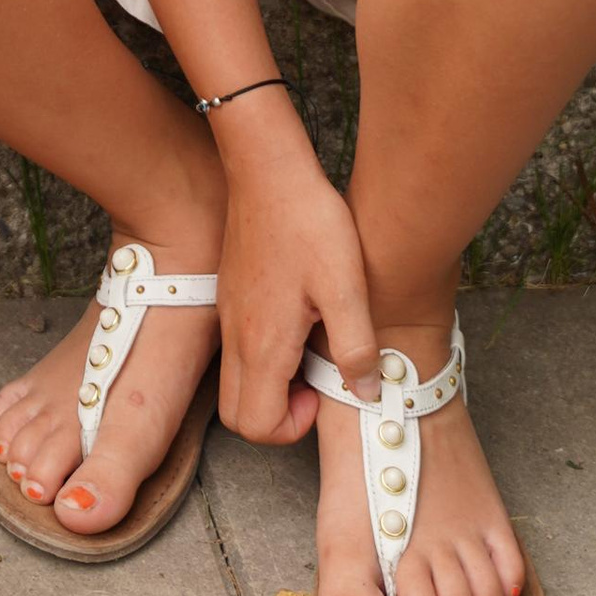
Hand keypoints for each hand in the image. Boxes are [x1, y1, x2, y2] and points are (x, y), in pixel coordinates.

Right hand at [211, 112, 378, 446]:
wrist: (269, 169)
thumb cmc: (309, 223)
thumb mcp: (347, 287)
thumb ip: (357, 348)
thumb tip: (367, 392)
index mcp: (263, 342)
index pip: (256, 425)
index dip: (292, 427)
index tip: (321, 392)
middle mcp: (236, 335)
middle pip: (236, 415)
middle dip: (275, 417)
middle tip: (313, 383)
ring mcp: (228, 314)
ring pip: (234, 383)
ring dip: (269, 388)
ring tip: (310, 350)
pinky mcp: (229, 295)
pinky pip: (235, 350)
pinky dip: (262, 358)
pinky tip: (297, 320)